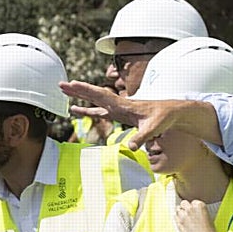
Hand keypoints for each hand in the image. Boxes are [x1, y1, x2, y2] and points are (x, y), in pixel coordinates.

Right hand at [60, 80, 182, 150]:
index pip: (103, 96)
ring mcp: (118, 109)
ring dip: (80, 97)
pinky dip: (88, 109)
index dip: (87, 90)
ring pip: (95, 101)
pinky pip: (100, 111)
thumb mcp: (153, 128)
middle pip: (95, 95)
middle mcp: (119, 104)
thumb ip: (142, 137)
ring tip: (64, 92)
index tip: (72, 84)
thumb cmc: (163, 118)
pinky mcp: (120, 114)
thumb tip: (133, 147)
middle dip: (78, 90)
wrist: (171, 113)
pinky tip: (77, 109)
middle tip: (61, 84)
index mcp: (124, 105)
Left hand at [175, 200, 222, 231]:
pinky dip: (177, 219)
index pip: (193, 202)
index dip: (193, 207)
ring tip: (185, 219)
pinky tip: (182, 223)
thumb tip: (194, 212)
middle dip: (185, 208)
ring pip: (177, 209)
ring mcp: (183, 215)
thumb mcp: (208, 218)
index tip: (194, 211)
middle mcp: (190, 208)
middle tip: (188, 213)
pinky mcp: (178, 222)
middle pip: (184, 203)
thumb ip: (199, 212)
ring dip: (180, 213)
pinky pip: (174, 217)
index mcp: (200, 205)